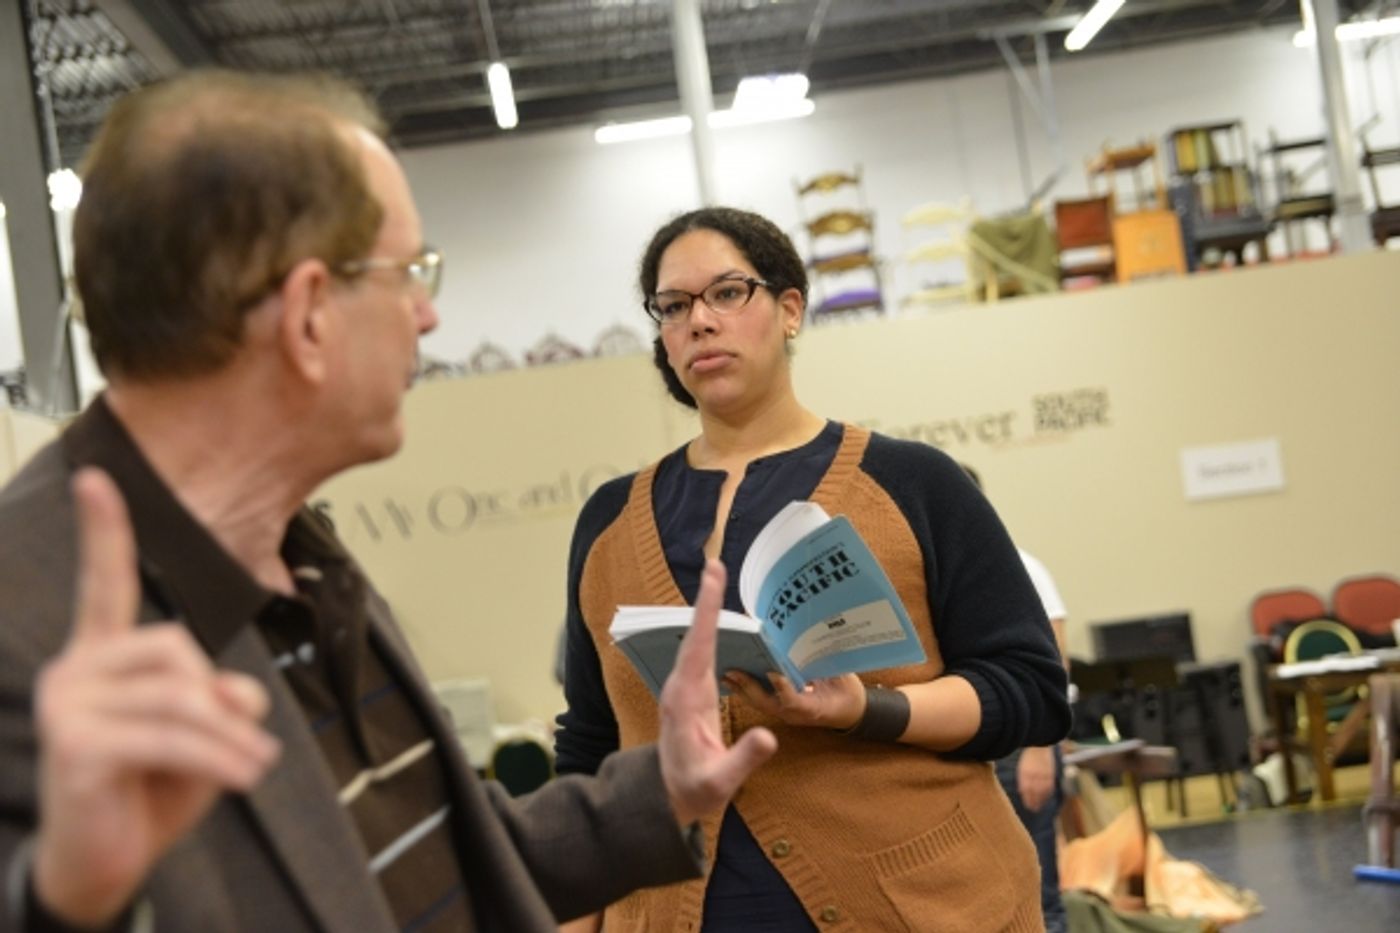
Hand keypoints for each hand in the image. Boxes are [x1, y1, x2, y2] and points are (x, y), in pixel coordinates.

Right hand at [31, 469, 281, 926]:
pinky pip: (171, 737)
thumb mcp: (201, 736)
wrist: (103, 863)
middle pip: (175, 649)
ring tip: (254, 766)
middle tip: (240, 743)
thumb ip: (220, 699)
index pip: (102, 584)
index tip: (96, 478)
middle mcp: (76, 671)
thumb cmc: (148, 791)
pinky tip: (245, 776)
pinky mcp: (78, 746)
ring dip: (230, 736)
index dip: (103, 531)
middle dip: (216, 696)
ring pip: (180, 696)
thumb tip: (239, 695)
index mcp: (101, 657)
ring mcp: (68, 707)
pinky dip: (219, 757)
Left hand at [657, 560, 777, 825]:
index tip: (711, 581)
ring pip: (696, 641)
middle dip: (705, 600)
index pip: (698, 648)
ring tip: (716, 578)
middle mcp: (680, 688)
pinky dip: (710, 630)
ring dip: (706, 611)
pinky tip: (719, 617)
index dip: (706, 613)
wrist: (668, 798)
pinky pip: (702, 653)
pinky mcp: (691, 692)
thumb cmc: (694, 789)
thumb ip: (743, 759)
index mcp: (685, 701)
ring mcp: (684, 688)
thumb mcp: (720, 782)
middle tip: (714, 565)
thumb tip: (769, 736)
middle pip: (695, 636)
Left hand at [723, 670, 866, 730]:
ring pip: (759, 703)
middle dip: (749, 687)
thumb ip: (828, 668)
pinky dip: (747, 689)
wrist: (850, 714)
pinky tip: (735, 677)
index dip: (782, 688)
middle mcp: (794, 714)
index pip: (793, 701)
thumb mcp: (844, 682)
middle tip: (732, 671)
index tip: (772, 672)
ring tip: (726, 673)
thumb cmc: (847, 696)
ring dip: (742, 689)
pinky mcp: (782, 709)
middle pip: (767, 703)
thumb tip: (812, 645)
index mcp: (813, 709)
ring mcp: (786, 713)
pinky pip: (761, 700)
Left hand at [1016, 745, 1055, 811]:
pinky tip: (1046, 798)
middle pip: (1034, 792)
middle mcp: (1034, 775)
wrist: (1040, 746)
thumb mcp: (1022, 768)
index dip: (1028, 799)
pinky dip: (1048, 793)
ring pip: (1042, 791)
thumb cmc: (1028, 757)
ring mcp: (1043, 774)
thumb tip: (1022, 791)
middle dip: (1034, 802)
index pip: (1026, 790)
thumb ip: (1023, 779)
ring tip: (1040, 807)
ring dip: (1041, 800)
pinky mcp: (1050, 774)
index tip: (1028, 806)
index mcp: (1025, 773)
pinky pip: (1050, 786)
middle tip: (1034, 809)